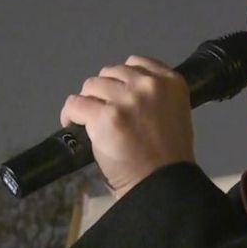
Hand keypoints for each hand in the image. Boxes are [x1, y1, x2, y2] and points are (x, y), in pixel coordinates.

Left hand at [60, 55, 194, 197]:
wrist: (164, 185)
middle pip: (111, 72)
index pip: (137, 62)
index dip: (123, 79)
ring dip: (89, 102)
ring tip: (90, 120)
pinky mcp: (105, 116)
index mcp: (172, 82)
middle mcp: (149, 85)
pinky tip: (72, 125)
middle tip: (104, 113)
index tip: (119, 95)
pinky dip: (70, 114)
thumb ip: (156, 99)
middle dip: (105, 91)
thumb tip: (125, 95)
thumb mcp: (176, 115)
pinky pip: (76, 104)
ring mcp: (126, 99)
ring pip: (92, 85)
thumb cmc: (171, 159)